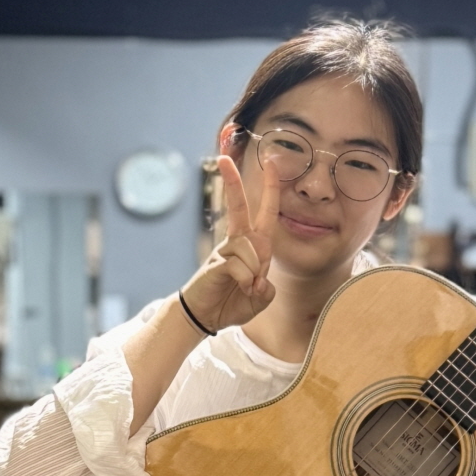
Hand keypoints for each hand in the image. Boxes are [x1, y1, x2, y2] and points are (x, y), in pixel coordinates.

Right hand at [180, 153, 279, 330]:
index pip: (264, 213)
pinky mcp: (216, 263)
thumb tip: (259, 277)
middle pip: (239, 207)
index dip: (269, 189)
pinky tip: (239, 289)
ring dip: (255, 273)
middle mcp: (237, 242)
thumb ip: (267, 287)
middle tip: (223, 158)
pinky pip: (240, 266)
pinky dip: (246, 281)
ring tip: (246, 288)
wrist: (205, 317)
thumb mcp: (260, 298)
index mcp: (252, 245)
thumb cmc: (231, 303)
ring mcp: (224, 251)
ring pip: (251, 250)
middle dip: (232, 182)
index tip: (270, 164)